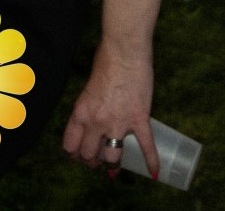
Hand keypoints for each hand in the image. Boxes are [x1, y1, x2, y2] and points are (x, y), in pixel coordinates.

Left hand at [62, 49, 156, 177]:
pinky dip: (151, 161)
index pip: (70, 145)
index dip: (74, 154)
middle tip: (96, 161)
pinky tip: (154, 173)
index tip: (79, 155)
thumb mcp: (87, 88)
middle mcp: (96, 122)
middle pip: (89, 155)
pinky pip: (146, 146)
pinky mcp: (139, 120)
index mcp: (80, 113)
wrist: (125, 52)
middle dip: (92, 161)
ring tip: (113, 167)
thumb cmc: (106, 62)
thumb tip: (93, 122)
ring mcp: (118, 123)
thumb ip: (88, 108)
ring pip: (112, 157)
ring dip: (112, 165)